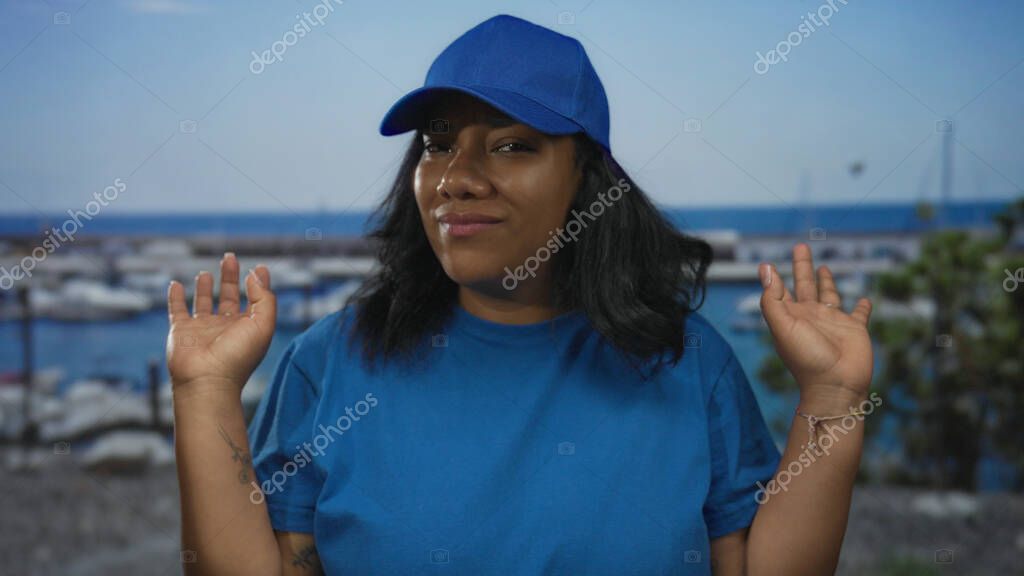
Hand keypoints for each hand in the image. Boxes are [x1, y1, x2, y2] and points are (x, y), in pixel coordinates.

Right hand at [166, 252, 276, 394]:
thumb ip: (264, 298)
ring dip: (204, 287)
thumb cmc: (237, 356)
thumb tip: (255, 275)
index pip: (253, 299)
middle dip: (230, 276)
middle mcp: (224, 326)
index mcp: (246, 326)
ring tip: (206, 273)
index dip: (257, 282)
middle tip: (229, 257)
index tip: (259, 267)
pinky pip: (176, 310)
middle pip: (227, 295)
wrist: (206, 381)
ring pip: (202, 302)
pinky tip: (175, 284)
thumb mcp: (262, 325)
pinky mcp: (180, 331)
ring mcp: (201, 329)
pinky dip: (174, 297)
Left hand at [759, 244, 873, 405]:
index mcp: (791, 316)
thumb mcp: (782, 326)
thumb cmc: (807, 358)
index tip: (768, 263)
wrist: (836, 385)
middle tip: (801, 247)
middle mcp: (811, 316)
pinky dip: (863, 306)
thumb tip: (765, 269)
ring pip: (830, 295)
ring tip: (824, 268)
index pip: (780, 291)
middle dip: (802, 266)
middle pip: (805, 284)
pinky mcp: (855, 329)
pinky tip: (864, 299)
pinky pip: (860, 314)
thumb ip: (772, 299)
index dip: (774, 277)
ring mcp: (833, 322)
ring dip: (827, 282)